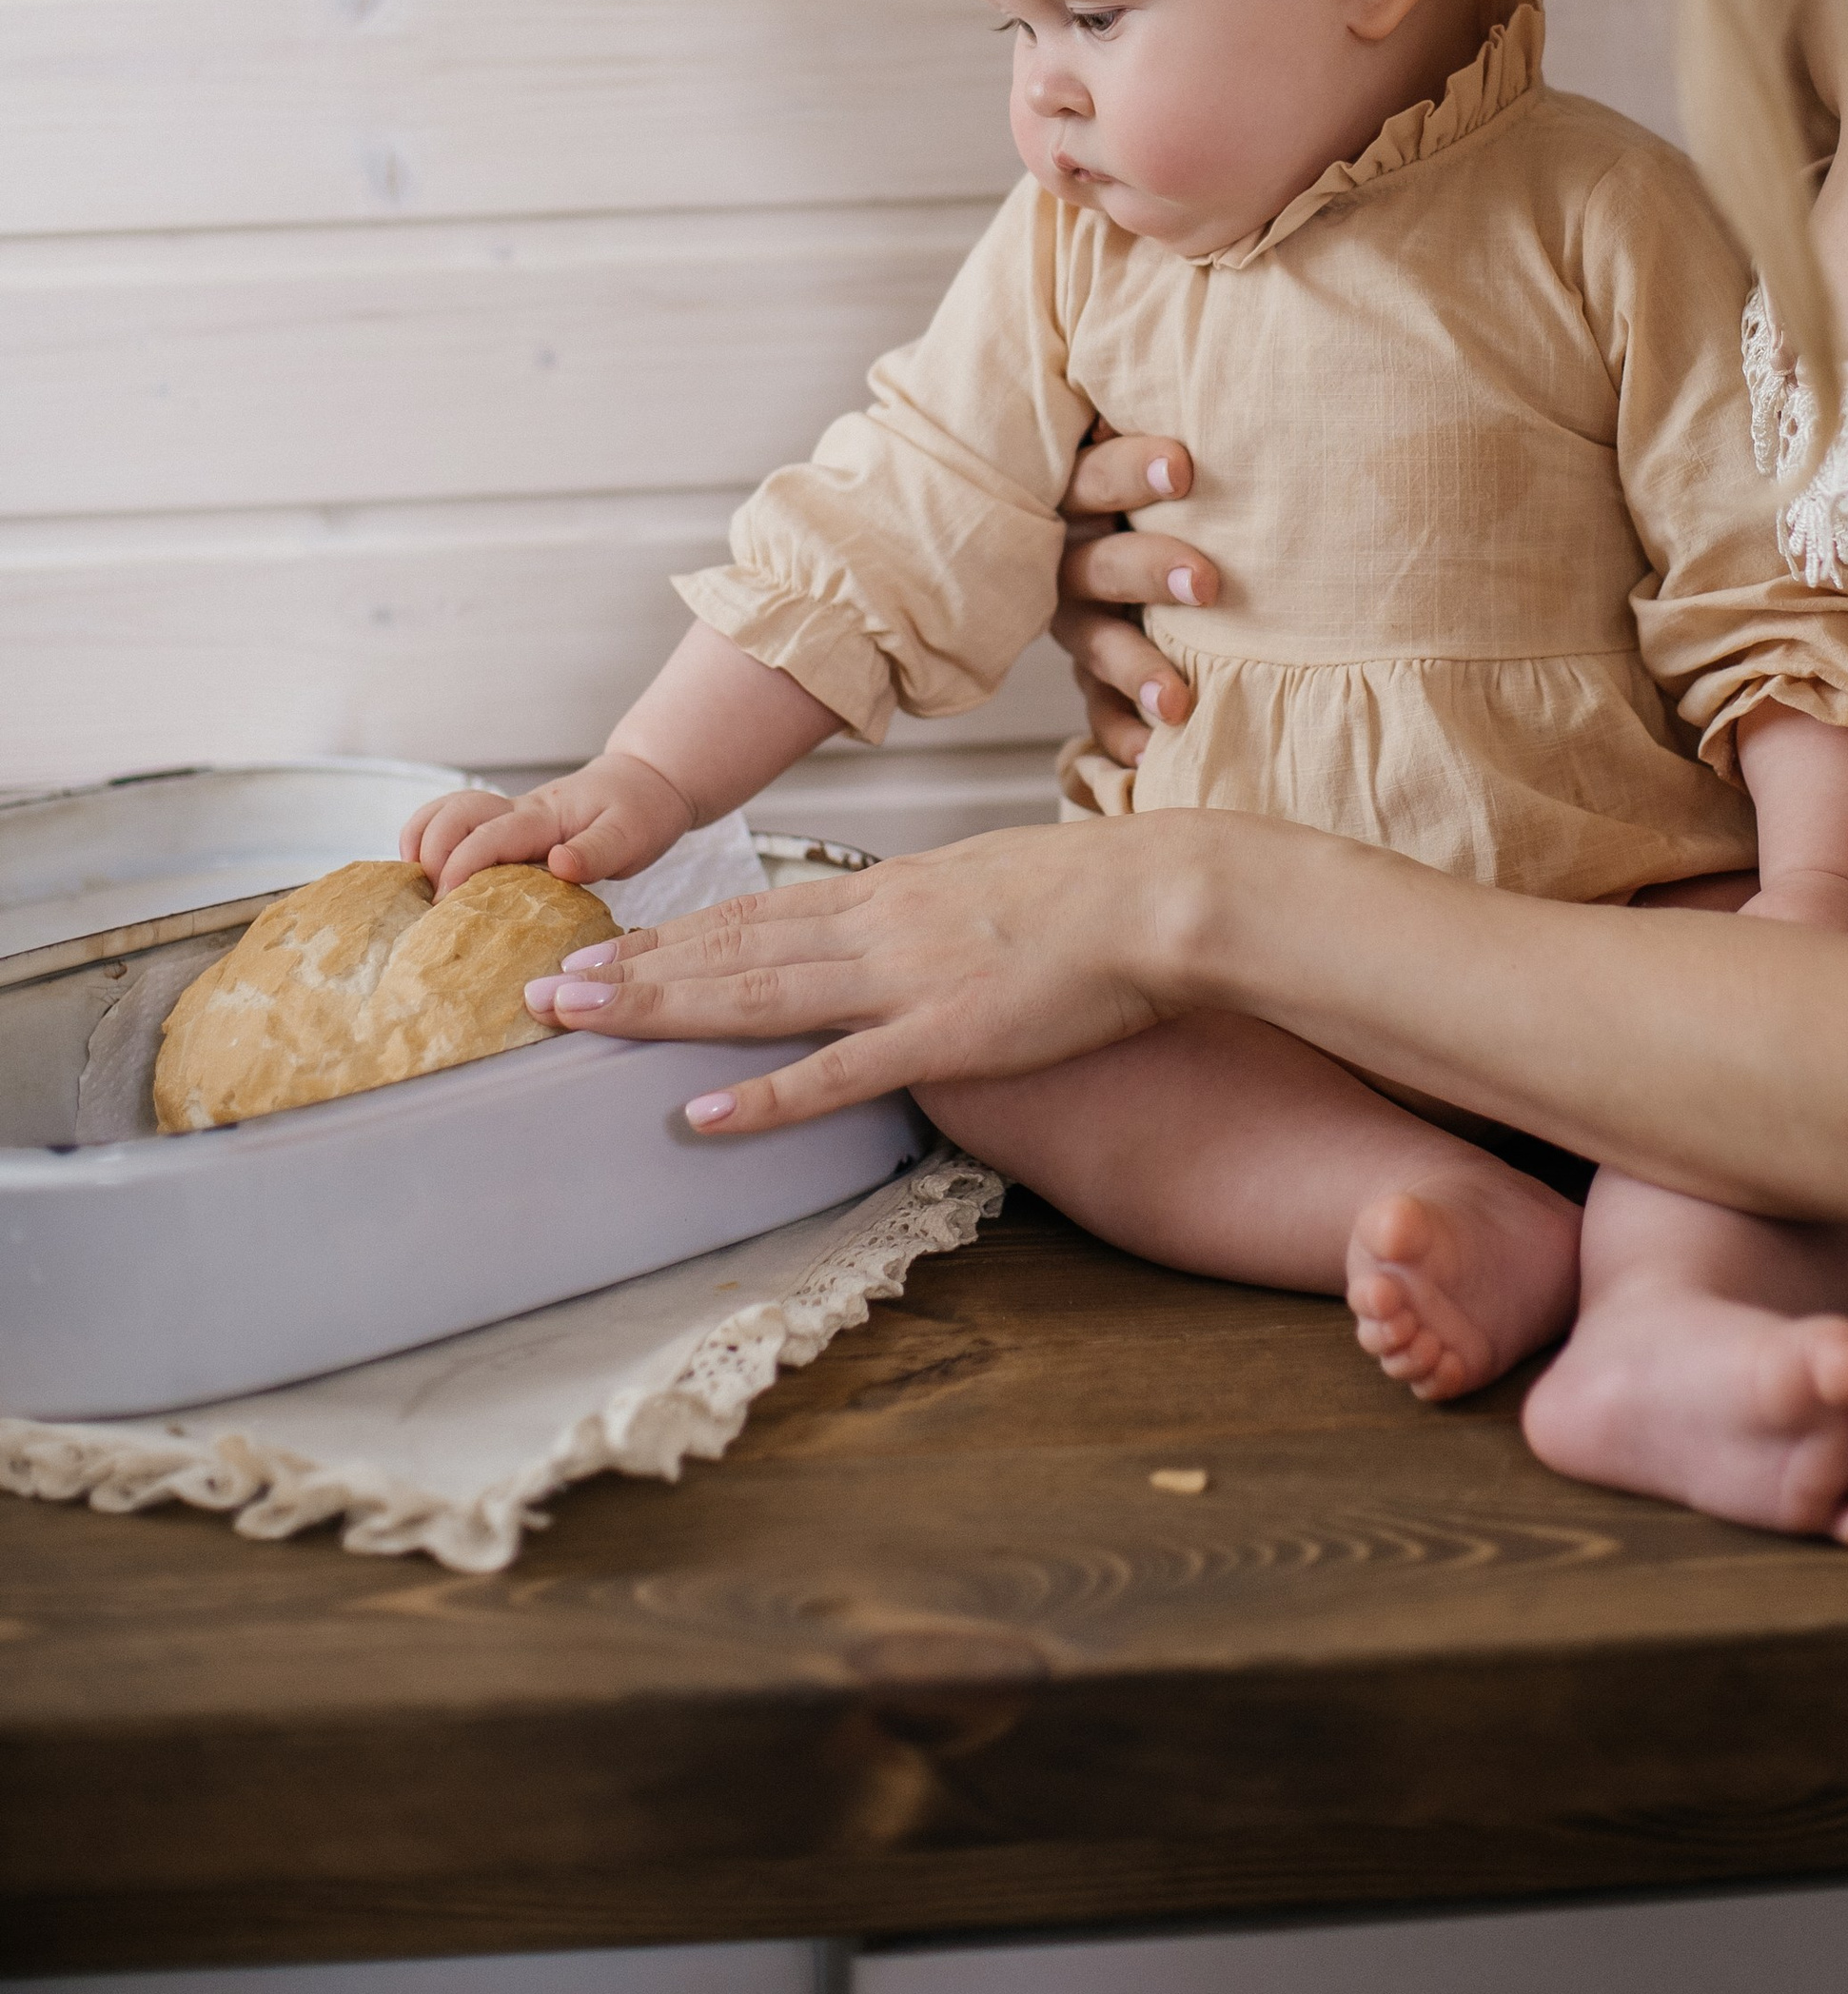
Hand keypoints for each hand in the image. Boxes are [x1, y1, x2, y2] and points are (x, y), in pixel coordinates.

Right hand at [401, 751, 702, 894]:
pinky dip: (431, 842)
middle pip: (454, 814)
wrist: (646, 783)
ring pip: (448, 811)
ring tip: (413, 884)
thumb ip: (595, 852)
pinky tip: (426, 875)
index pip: (488, 837)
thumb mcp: (631, 837)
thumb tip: (557, 864)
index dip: (460, 868)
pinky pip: (458, 824)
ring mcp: (509, 816)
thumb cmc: (640, 812)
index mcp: (544, 817)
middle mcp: (518, 812)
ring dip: (421, 840)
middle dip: (430, 852)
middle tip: (431, 902)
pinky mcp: (507, 827)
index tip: (445, 905)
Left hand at [523, 814, 1205, 1131]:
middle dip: (630, 971)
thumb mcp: (984, 881)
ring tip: (579, 1021)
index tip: (597, 946)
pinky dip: (761, 1095)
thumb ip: (921, 909)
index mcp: (887, 891)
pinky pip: (836, 1073)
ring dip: (659, 1009)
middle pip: (729, 948)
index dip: (668, 934)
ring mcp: (903, 978)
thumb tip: (880, 927)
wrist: (1160, 895)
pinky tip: (698, 1112)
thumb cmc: (1090, 894)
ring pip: (757, 993)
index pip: (752, 912)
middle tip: (542, 988)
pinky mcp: (943, 1034)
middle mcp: (875, 925)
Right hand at [1054, 427, 1219, 767]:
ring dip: (1133, 666)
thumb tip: (1277, 336)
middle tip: (1206, 583)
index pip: (1096, 470)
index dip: (1130, 469)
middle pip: (1094, 558)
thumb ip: (1187, 430)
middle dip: (1145, 568)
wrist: (1146, 533)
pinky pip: (1092, 708)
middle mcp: (1071, 549)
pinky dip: (1118, 732)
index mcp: (1085, 484)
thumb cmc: (1185, 479)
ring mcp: (1078, 615)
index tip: (1184, 467)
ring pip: (1091, 640)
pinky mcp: (1090, 670)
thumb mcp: (1173, 448)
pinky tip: (1151, 754)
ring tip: (1179, 700)